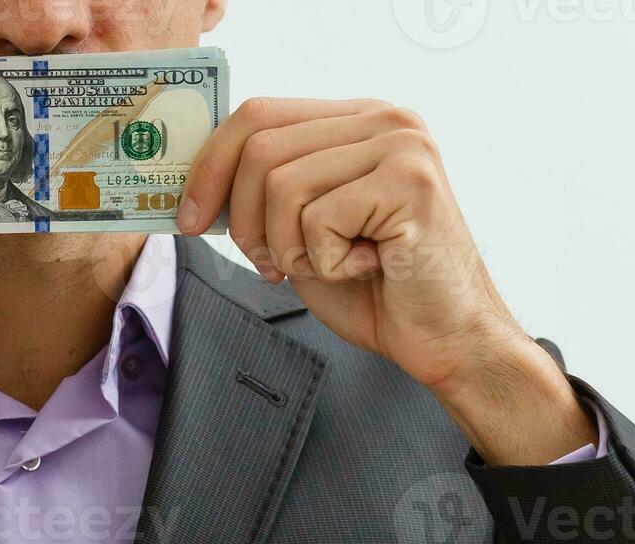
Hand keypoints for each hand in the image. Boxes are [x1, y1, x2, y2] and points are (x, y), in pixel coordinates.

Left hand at [178, 98, 593, 463]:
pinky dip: (326, 262)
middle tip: (273, 263)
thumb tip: (197, 184)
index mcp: (356, 120)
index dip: (210, 165)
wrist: (448, 340)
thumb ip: (264, 195)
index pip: (258, 113)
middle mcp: (383, 119)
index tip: (187, 217)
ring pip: (282, 185)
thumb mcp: (303, 232)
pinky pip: (319, 219)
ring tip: (331, 264)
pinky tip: (366, 267)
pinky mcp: (412, 183)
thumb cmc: (378, 290)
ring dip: (288, 245)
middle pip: (260, 147)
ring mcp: (402, 145)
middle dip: (243, 219)